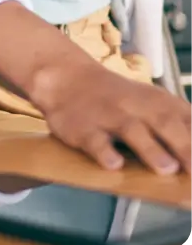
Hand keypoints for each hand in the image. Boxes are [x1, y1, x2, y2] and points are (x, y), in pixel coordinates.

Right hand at [31, 58, 191, 174]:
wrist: (65, 76)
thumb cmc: (119, 99)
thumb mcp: (153, 104)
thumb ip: (181, 127)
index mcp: (160, 102)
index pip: (189, 119)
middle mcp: (137, 107)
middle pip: (165, 123)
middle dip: (186, 147)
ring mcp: (108, 116)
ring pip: (131, 130)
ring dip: (150, 149)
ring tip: (166, 168)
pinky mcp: (82, 128)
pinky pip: (94, 140)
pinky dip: (104, 152)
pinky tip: (113, 164)